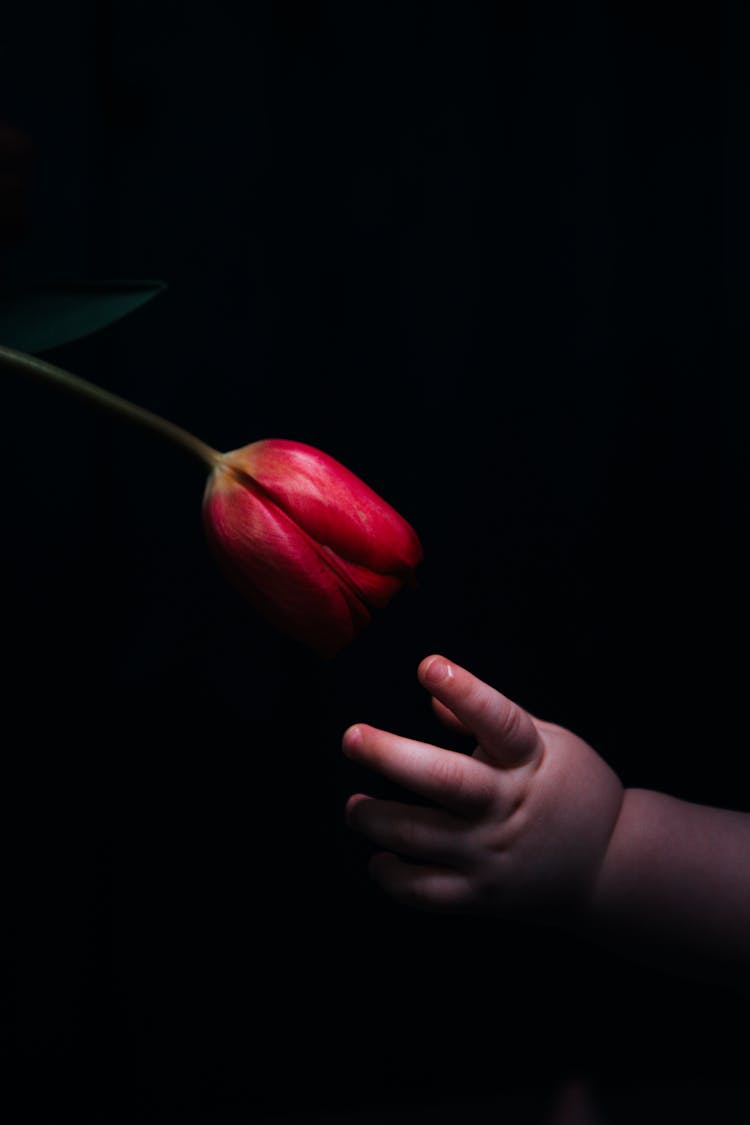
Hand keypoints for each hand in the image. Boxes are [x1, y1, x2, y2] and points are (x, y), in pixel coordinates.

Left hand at [342, 655, 623, 918]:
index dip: (464, 692)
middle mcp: (508, 804)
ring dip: (375, 820)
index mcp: (529, 759)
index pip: (498, 719)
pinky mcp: (482, 895)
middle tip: (352, 737)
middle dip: (390, 756)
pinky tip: (380, 859)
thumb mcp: (547, 741)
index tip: (429, 665)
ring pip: (420, 837)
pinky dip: (392, 877)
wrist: (609, 866)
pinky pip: (424, 891)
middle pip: (444, 780)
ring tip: (355, 808)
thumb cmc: (569, 789)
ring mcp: (493, 853)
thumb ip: (488, 720)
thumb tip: (434, 698)